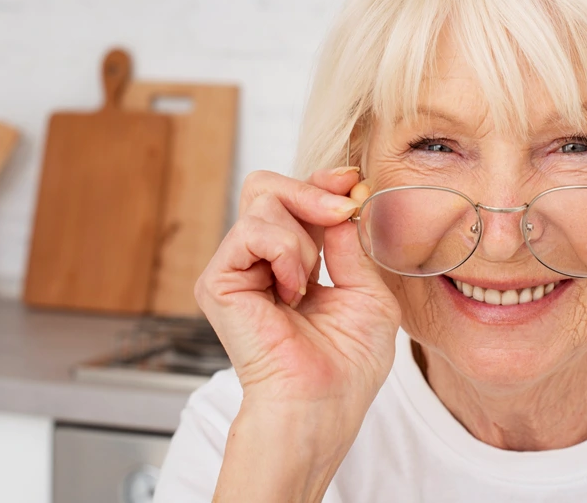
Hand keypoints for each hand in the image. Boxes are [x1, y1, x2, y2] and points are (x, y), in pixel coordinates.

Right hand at [195, 167, 401, 417]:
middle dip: (311, 191)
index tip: (353, 184)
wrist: (322, 403)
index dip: (322, 183)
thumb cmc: (347, 364)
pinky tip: (292, 290)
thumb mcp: (368, 291)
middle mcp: (258, 261)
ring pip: (264, 201)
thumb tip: (340, 203)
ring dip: (304, 238)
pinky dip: (284, 252)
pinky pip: (252, 231)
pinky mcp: (217, 280)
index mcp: (292, 262)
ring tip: (309, 283)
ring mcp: (235, 269)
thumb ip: (351, 245)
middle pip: (267, 186)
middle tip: (343, 210)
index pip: (294, 201)